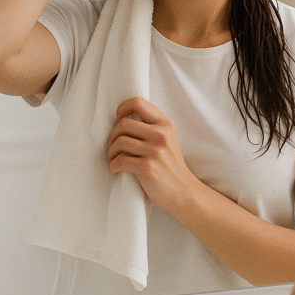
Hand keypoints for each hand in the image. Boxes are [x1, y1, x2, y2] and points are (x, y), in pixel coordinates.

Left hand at [107, 96, 199, 213]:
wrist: (183, 192)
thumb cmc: (171, 166)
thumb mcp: (168, 140)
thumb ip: (152, 127)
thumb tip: (123, 118)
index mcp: (166, 124)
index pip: (138, 102)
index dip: (122, 109)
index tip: (118, 121)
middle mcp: (161, 135)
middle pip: (123, 123)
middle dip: (112, 135)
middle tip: (114, 147)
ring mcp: (155, 151)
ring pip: (119, 142)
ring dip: (111, 152)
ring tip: (114, 159)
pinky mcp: (147, 168)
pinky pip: (119, 160)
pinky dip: (113, 166)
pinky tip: (116, 170)